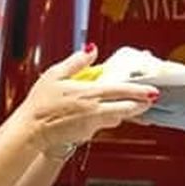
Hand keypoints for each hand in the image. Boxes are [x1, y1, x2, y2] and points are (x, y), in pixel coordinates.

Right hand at [14, 48, 158, 156]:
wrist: (31, 130)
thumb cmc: (40, 104)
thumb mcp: (55, 75)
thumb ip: (77, 62)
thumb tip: (91, 50)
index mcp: (88, 93)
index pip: (121, 91)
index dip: (139, 91)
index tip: (152, 91)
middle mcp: (94, 110)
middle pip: (127, 109)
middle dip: (140, 105)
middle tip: (147, 101)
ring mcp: (92, 125)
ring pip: (116, 118)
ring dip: (122, 112)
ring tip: (122, 105)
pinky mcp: (87, 135)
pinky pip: (102, 126)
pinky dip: (104, 119)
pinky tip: (96, 114)